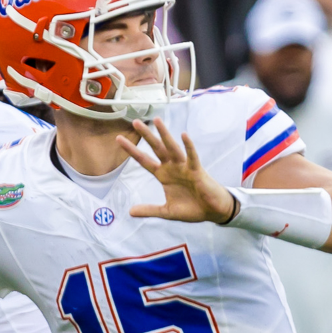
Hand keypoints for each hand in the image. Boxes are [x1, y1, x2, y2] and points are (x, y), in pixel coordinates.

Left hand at [118, 118, 234, 223]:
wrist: (212, 212)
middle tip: (135, 122)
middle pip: (156, 148)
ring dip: (165, 134)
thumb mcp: (167, 211)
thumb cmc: (192, 208)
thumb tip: (130, 212)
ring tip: (157, 120)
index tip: (119, 139)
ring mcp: (184, 167)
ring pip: (172, 148)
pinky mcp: (197, 170)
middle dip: (146, 135)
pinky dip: (188, 146)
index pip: (144, 160)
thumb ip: (149, 210)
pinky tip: (184, 135)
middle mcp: (172, 167)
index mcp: (163, 175)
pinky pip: (192, 156)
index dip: (132, 150)